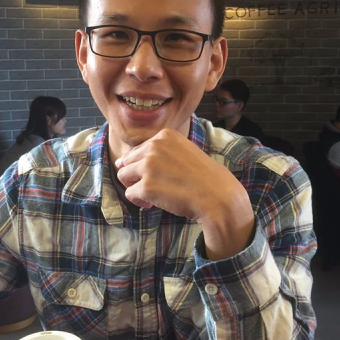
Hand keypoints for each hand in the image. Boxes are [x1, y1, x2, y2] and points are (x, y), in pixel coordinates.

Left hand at [115, 128, 254, 259]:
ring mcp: (149, 166)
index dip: (145, 166)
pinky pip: (129, 194)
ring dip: (135, 187)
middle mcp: (154, 147)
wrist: (217, 196)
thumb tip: (122, 161)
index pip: (138, 150)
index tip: (161, 175)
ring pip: (123, 176)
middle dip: (136, 176)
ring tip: (152, 195)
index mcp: (164, 136)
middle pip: (127, 162)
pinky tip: (152, 203)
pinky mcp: (146, 186)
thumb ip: (159, 152)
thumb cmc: (203, 177)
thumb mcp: (183, 151)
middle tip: (155, 187)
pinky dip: (139, 201)